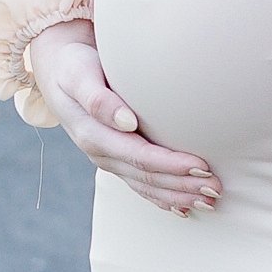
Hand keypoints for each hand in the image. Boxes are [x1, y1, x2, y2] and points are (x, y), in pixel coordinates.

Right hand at [26, 20, 220, 217]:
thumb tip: (127, 122)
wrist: (56, 66)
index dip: (171, 164)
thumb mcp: (79, 75)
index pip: (139, 156)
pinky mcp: (113, 157)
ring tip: (209, 201)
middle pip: (146, 176)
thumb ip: (99, 99)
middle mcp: (100, 152)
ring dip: (177, 195)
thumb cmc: (73, 64)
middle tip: (215, 189)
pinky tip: (181, 207)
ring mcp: (106, 157)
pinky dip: (161, 197)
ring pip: (145, 185)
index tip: (201, 166)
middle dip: (182, 185)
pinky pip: (138, 183)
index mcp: (93, 134)